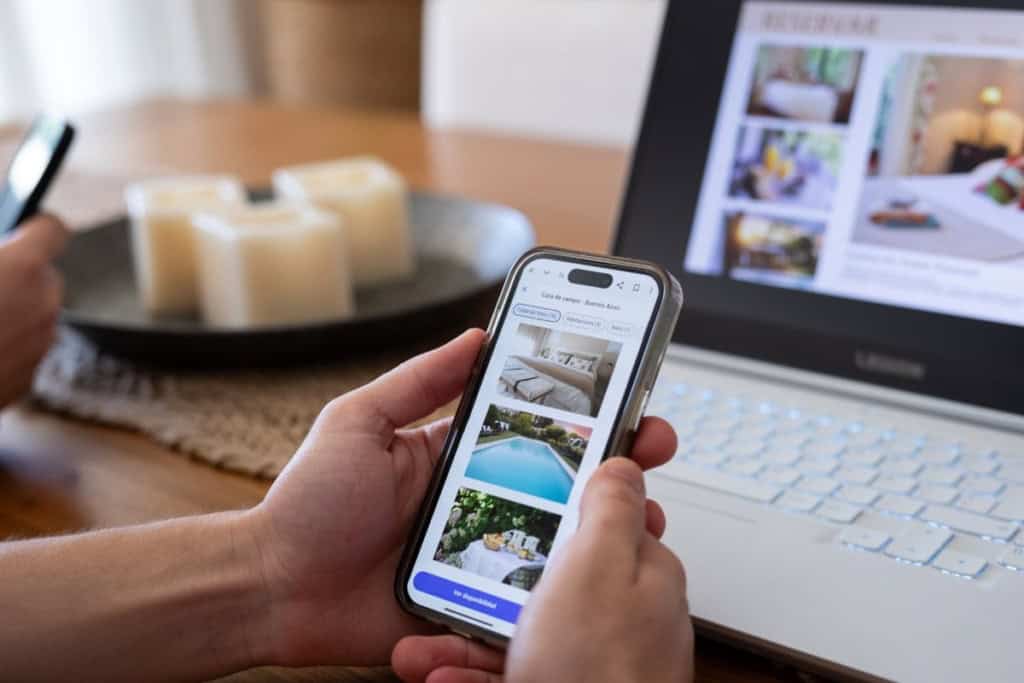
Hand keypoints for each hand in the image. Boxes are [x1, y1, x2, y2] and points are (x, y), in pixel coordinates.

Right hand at [0, 214, 66, 409]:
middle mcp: (42, 307)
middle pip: (42, 277)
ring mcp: (38, 346)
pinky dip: (0, 347)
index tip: (24, 225)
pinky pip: (20, 351)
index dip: (35, 227)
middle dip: (16, 274)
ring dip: (9, 312)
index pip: (52, 231)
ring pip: (32, 316)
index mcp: (23, 269)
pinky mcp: (26, 379)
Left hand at [242, 329, 679, 668]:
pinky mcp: (475, 605)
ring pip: (560, 543)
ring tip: (642, 519)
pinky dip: (565, 592)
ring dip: (606, 529)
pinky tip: (596, 579)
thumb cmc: (309, 502)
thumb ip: (418, 381)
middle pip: (563, 484)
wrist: (275, 588)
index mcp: (459, 455)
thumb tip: (476, 335)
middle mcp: (481, 501)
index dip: (585, 414)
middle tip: (651, 451)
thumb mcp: (358, 422)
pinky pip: (528, 600)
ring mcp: (482, 554)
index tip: (630, 397)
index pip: (535, 428)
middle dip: (616, 467)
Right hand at [392, 459, 692, 682]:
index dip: (560, 499)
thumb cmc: (600, 672)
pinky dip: (471, 673)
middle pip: (546, 576)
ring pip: (519, 631)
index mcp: (641, 571)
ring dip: (463, 636)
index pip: (603, 516)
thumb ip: (610, 509)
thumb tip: (624, 463)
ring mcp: (593, 660)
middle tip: (447, 576)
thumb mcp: (598, 567)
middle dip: (489, 578)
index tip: (516, 489)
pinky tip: (442, 674)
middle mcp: (622, 616)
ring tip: (420, 645)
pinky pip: (511, 671)